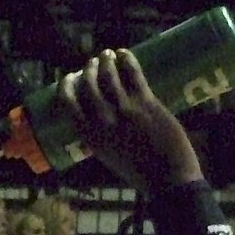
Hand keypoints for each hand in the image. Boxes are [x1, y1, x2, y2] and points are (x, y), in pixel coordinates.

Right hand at [61, 48, 203, 192]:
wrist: (169, 180)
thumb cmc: (141, 174)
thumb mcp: (110, 158)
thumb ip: (102, 138)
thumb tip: (98, 119)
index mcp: (91, 138)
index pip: (69, 104)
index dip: (66, 87)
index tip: (68, 78)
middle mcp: (103, 121)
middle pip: (88, 85)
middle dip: (87, 70)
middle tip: (91, 63)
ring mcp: (125, 110)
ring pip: (108, 75)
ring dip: (105, 61)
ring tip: (106, 55)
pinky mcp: (146, 103)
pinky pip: (133, 74)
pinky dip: (127, 60)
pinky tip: (124, 54)